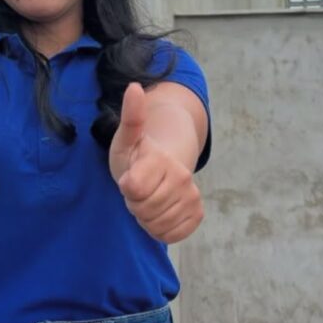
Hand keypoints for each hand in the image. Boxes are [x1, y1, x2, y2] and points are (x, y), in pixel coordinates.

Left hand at [109, 83, 203, 244]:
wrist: (162, 165)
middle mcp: (181, 176)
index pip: (134, 190)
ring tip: (148, 198)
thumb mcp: (125, 138)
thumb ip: (131, 117)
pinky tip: (160, 211)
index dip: (127, 189)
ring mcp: (192, 196)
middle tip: (138, 189)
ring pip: (157, 225)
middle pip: (144, 210)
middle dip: (135, 204)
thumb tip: (134, 87)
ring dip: (147, 217)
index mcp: (161, 158)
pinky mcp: (197, 213)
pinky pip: (171, 235)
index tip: (129, 177)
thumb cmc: (137, 154)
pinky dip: (161, 228)